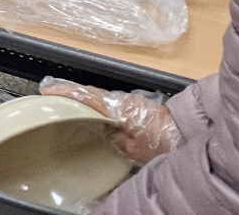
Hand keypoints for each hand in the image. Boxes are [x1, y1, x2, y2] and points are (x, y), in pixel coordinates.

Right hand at [40, 78, 181, 163]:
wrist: (191, 133)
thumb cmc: (165, 140)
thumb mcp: (135, 148)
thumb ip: (114, 138)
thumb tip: (101, 132)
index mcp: (117, 106)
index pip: (85, 95)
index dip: (64, 91)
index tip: (47, 89)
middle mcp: (122, 99)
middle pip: (90, 93)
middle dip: (71, 93)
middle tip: (52, 96)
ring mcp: (131, 101)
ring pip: (101, 97)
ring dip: (85, 99)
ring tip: (68, 105)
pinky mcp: (138, 107)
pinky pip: (111, 102)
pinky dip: (99, 105)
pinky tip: (95, 115)